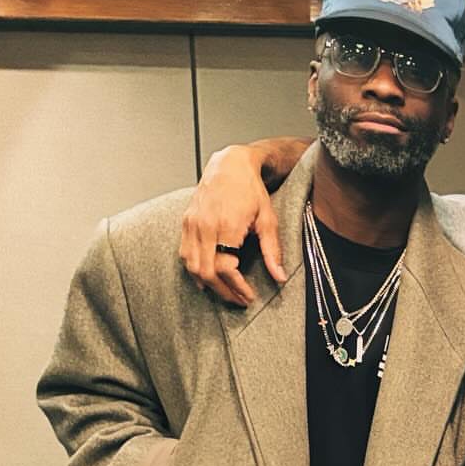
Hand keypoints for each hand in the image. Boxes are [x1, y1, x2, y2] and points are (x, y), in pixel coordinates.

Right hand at [178, 146, 286, 307]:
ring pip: (192, 266)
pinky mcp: (186, 222)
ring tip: (226, 292)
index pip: (225, 269)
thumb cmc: (250, 189)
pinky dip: (195, 270)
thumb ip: (272, 250)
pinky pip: (184, 254)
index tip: (248, 296)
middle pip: (206, 272)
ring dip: (208, 284)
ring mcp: (192, 224)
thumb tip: (280, 277)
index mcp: (226, 226)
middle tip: (239, 300)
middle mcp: (204, 226)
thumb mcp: (268, 219)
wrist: (230, 165)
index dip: (237, 287)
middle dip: (223, 292)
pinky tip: (207, 279)